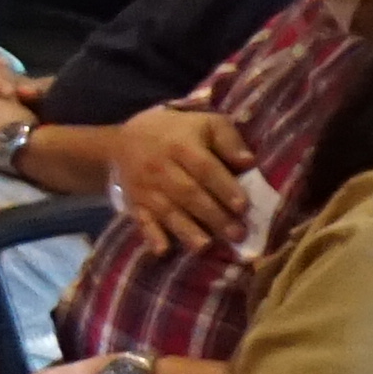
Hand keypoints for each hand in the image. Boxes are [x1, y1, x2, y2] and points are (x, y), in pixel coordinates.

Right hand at [100, 96, 259, 255]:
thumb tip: (248, 162)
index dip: (224, 187)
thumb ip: (228, 139)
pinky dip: (152, 236)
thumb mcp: (205, 123)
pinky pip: (142, 221)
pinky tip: (162, 250)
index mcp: (181, 145)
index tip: (242, 206)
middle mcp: (161, 168)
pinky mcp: (135, 204)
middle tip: (237, 234)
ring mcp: (145, 189)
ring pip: (167, 211)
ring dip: (187, 230)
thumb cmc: (177, 132)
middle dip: (213, 215)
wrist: (124, 140)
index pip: (205, 168)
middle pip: (188, 193)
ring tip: (206, 247)